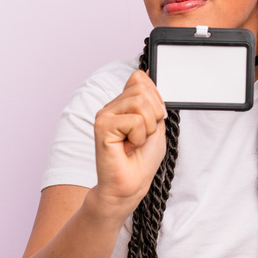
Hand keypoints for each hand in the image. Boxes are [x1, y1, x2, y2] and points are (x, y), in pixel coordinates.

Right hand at [92, 70, 166, 217]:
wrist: (131, 185)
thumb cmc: (142, 160)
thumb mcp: (155, 124)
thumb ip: (151, 100)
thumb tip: (144, 72)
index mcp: (122, 104)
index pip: (140, 79)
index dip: (154, 100)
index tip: (150, 122)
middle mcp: (111, 107)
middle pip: (143, 89)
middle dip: (153, 116)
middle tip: (142, 136)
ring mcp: (104, 115)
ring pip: (140, 103)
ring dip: (147, 128)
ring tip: (135, 142)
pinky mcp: (102, 126)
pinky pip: (135, 120)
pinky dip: (139, 137)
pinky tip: (127, 148)